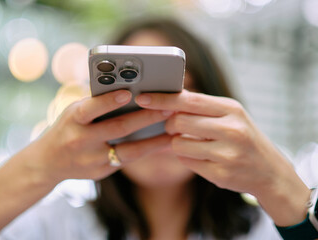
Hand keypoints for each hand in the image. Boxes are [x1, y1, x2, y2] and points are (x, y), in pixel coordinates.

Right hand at [30, 89, 172, 184]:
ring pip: (128, 151)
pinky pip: (128, 160)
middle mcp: (81, 141)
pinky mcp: (101, 172)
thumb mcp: (73, 112)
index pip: (91, 109)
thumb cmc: (67, 128)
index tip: (129, 92)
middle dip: (145, 118)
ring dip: (154, 141)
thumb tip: (131, 92)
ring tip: (174, 131)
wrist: (48, 162)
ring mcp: (91, 160)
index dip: (108, 101)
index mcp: (72, 120)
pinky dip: (146, 151)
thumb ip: (96, 104)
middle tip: (169, 108)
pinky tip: (162, 143)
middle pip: (117, 129)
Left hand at [135, 90, 309, 225]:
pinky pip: (186, 161)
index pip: (188, 100)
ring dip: (178, 143)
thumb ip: (201, 107)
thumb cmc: (244, 137)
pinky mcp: (220, 174)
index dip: (162, 99)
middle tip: (177, 126)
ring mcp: (226, 154)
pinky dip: (187, 157)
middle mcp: (231, 130)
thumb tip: (166, 102)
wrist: (269, 171)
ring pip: (178, 144)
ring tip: (194, 143)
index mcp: (231, 109)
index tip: (142, 97)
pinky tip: (203, 157)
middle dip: (171, 124)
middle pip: (178, 121)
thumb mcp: (230, 115)